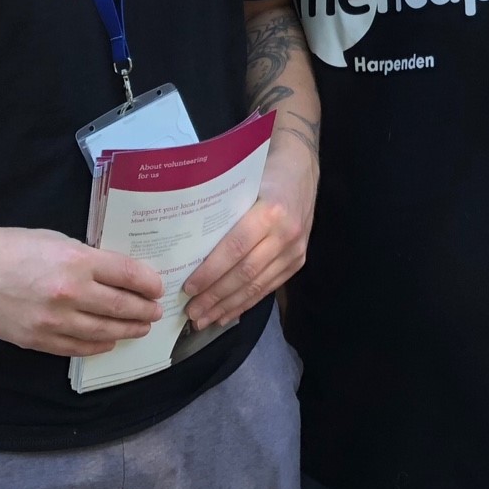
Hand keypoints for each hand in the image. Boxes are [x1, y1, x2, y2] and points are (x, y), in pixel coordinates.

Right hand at [0, 224, 163, 357]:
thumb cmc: (13, 245)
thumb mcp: (57, 239)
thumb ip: (86, 258)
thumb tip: (115, 274)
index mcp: (77, 260)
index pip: (127, 274)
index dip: (148, 283)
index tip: (158, 288)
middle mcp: (70, 293)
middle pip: (121, 307)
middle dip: (143, 311)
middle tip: (155, 312)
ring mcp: (54, 321)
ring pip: (103, 332)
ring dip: (127, 331)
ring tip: (139, 328)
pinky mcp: (38, 341)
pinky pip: (77, 348)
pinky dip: (98, 345)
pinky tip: (109, 341)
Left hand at [182, 139, 316, 329]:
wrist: (301, 168)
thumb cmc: (264, 171)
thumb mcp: (243, 183)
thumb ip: (224, 211)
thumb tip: (186, 244)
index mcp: (271, 211)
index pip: (236, 247)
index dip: (211, 271)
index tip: (188, 287)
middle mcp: (286, 234)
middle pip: (246, 273)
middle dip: (215, 296)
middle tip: (191, 312)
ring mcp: (295, 250)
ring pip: (257, 286)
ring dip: (228, 306)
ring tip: (203, 319)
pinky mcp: (298, 261)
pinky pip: (269, 287)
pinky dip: (246, 303)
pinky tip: (227, 313)